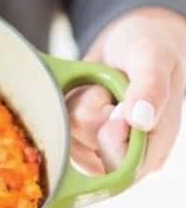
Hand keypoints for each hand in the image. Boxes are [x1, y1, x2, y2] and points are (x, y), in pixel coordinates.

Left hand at [66, 6, 185, 178]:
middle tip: (111, 90)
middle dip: (92, 113)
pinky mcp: (76, 135)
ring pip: (67, 137)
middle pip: (88, 152)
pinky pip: (53, 126)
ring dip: (77, 103)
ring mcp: (97, 147)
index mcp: (154, 149)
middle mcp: (125, 155)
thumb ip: (150, 86)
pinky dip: (62, 102)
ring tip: (101, 87)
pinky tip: (83, 90)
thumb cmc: (149, 48)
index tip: (115, 106)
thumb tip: (140, 120)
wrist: (127, 40)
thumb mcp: (153, 57)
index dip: (110, 138)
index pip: (122, 167)